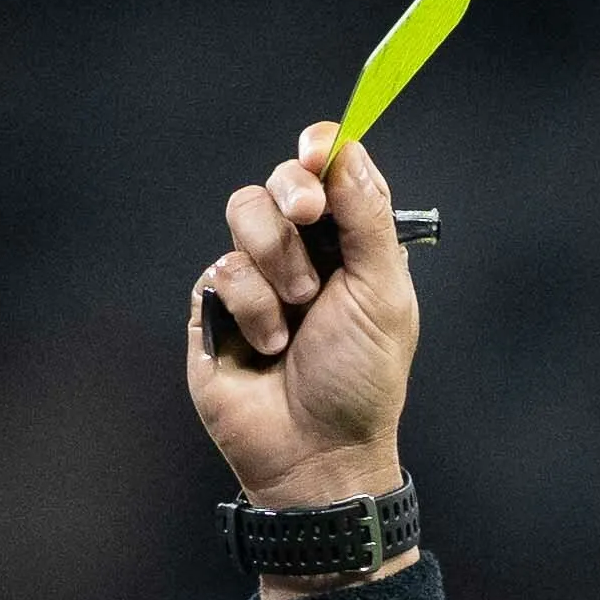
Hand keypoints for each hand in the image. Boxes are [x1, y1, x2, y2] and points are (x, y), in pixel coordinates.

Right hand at [184, 126, 413, 516]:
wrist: (317, 451)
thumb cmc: (361, 381)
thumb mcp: (383, 293)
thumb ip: (366, 216)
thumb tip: (345, 149)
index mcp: (349, 244)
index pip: (329, 173)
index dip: (321, 150)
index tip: (317, 151)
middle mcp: (301, 253)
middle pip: (279, 182)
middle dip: (293, 195)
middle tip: (309, 216)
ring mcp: (255, 278)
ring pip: (243, 215)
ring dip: (276, 262)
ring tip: (297, 314)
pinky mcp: (216, 307)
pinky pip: (221, 270)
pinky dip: (253, 309)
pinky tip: (268, 347)